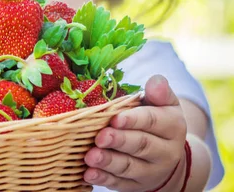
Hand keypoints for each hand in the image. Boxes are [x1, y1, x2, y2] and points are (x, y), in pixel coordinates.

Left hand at [83, 75, 186, 190]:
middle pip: (141, 145)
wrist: (168, 156)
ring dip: (108, 162)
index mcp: (172, 126)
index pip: (153, 121)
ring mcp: (151, 171)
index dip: (134, 120)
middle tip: (100, 137)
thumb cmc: (157, 121)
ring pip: (129, 167)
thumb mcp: (164, 104)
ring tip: (90, 157)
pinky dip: (104, 179)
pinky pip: (120, 184)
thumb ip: (159, 92)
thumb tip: (156, 81)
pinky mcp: (136, 185)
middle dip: (119, 141)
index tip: (115, 118)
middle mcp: (165, 151)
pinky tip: (89, 174)